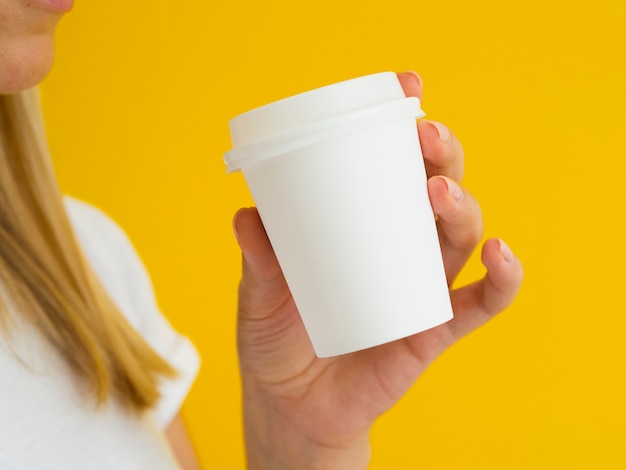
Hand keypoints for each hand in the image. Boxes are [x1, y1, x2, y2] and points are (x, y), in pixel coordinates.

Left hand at [233, 72, 522, 468]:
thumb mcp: (259, 297)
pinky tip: (500, 255)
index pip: (390, 167)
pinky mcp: (435, 330)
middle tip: (424, 137)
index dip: (405, 127)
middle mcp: (398, 248)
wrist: (292, 407)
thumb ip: (259, 261)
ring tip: (438, 193)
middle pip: (436, 190)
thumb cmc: (277, 342)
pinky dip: (500, 280)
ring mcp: (420, 286)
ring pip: (459, 236)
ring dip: (461, 207)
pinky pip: (481, 303)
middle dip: (440, 157)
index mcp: (360, 228)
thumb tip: (249, 216)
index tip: (408, 88)